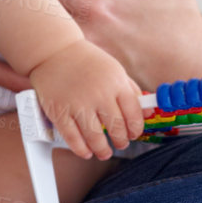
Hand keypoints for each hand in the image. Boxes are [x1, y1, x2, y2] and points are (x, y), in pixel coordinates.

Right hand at [28, 39, 145, 157]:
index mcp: (116, 82)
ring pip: (95, 138)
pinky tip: (86, 151)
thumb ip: (131, 91)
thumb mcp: (114, 70)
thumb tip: (148, 113)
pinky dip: (81, 149)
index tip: (133, 134)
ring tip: (104, 152)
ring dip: (103, 150)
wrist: (54, 50)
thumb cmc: (87, 62)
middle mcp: (98, 93)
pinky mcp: (58, 111)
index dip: (136, 129)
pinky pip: (73, 138)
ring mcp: (77, 103)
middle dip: (121, 141)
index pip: (133, 115)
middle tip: (120, 144)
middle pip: (116, 129)